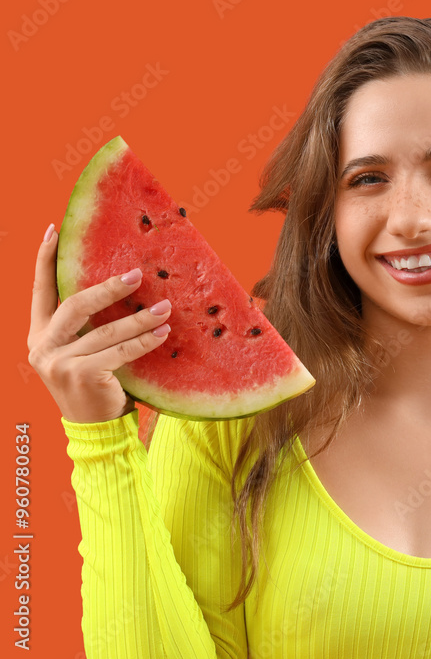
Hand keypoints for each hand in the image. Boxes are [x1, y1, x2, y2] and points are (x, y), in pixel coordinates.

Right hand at [27, 223, 172, 423]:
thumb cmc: (97, 382)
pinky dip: (143, 342)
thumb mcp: (84, 351)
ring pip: (105, 331)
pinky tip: (163, 334)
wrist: (95, 428)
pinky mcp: (80, 375)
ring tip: (164, 308)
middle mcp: (43, 346)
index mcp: (39, 335)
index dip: (44, 260)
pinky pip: (119, 352)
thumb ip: (89, 325)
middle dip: (109, 288)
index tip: (53, 230)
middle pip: (76, 304)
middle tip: (137, 275)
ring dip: (139, 318)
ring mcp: (58, 362)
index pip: (40, 290)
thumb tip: (124, 284)